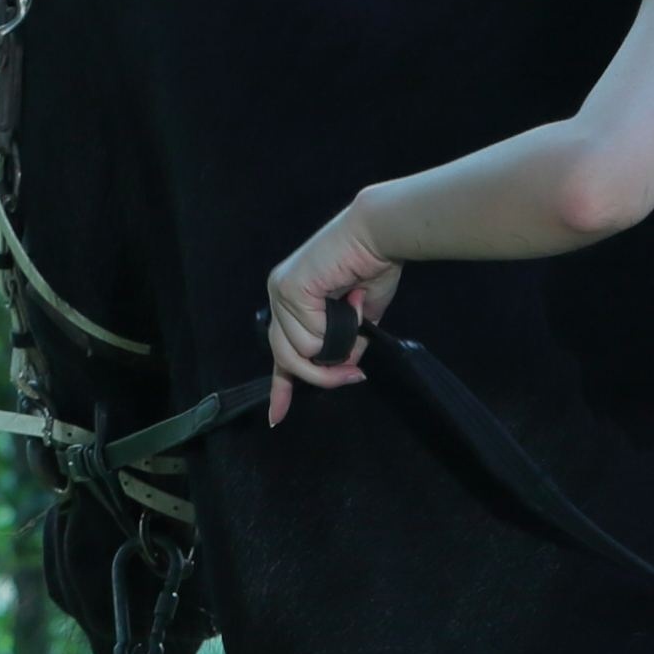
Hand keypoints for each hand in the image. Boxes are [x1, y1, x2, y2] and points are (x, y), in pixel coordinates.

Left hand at [265, 204, 395, 422]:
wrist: (377, 236)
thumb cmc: (372, 267)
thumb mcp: (356, 319)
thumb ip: (344, 343)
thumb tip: (345, 366)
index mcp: (291, 302)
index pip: (281, 352)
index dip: (282, 387)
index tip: (276, 418)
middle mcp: (279, 296)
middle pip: (288, 359)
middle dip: (324, 375)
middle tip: (356, 372)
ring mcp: (280, 292)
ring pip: (303, 351)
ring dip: (338, 344)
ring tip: (356, 311)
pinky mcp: (289, 290)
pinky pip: (311, 336)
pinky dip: (338, 327)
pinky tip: (350, 299)